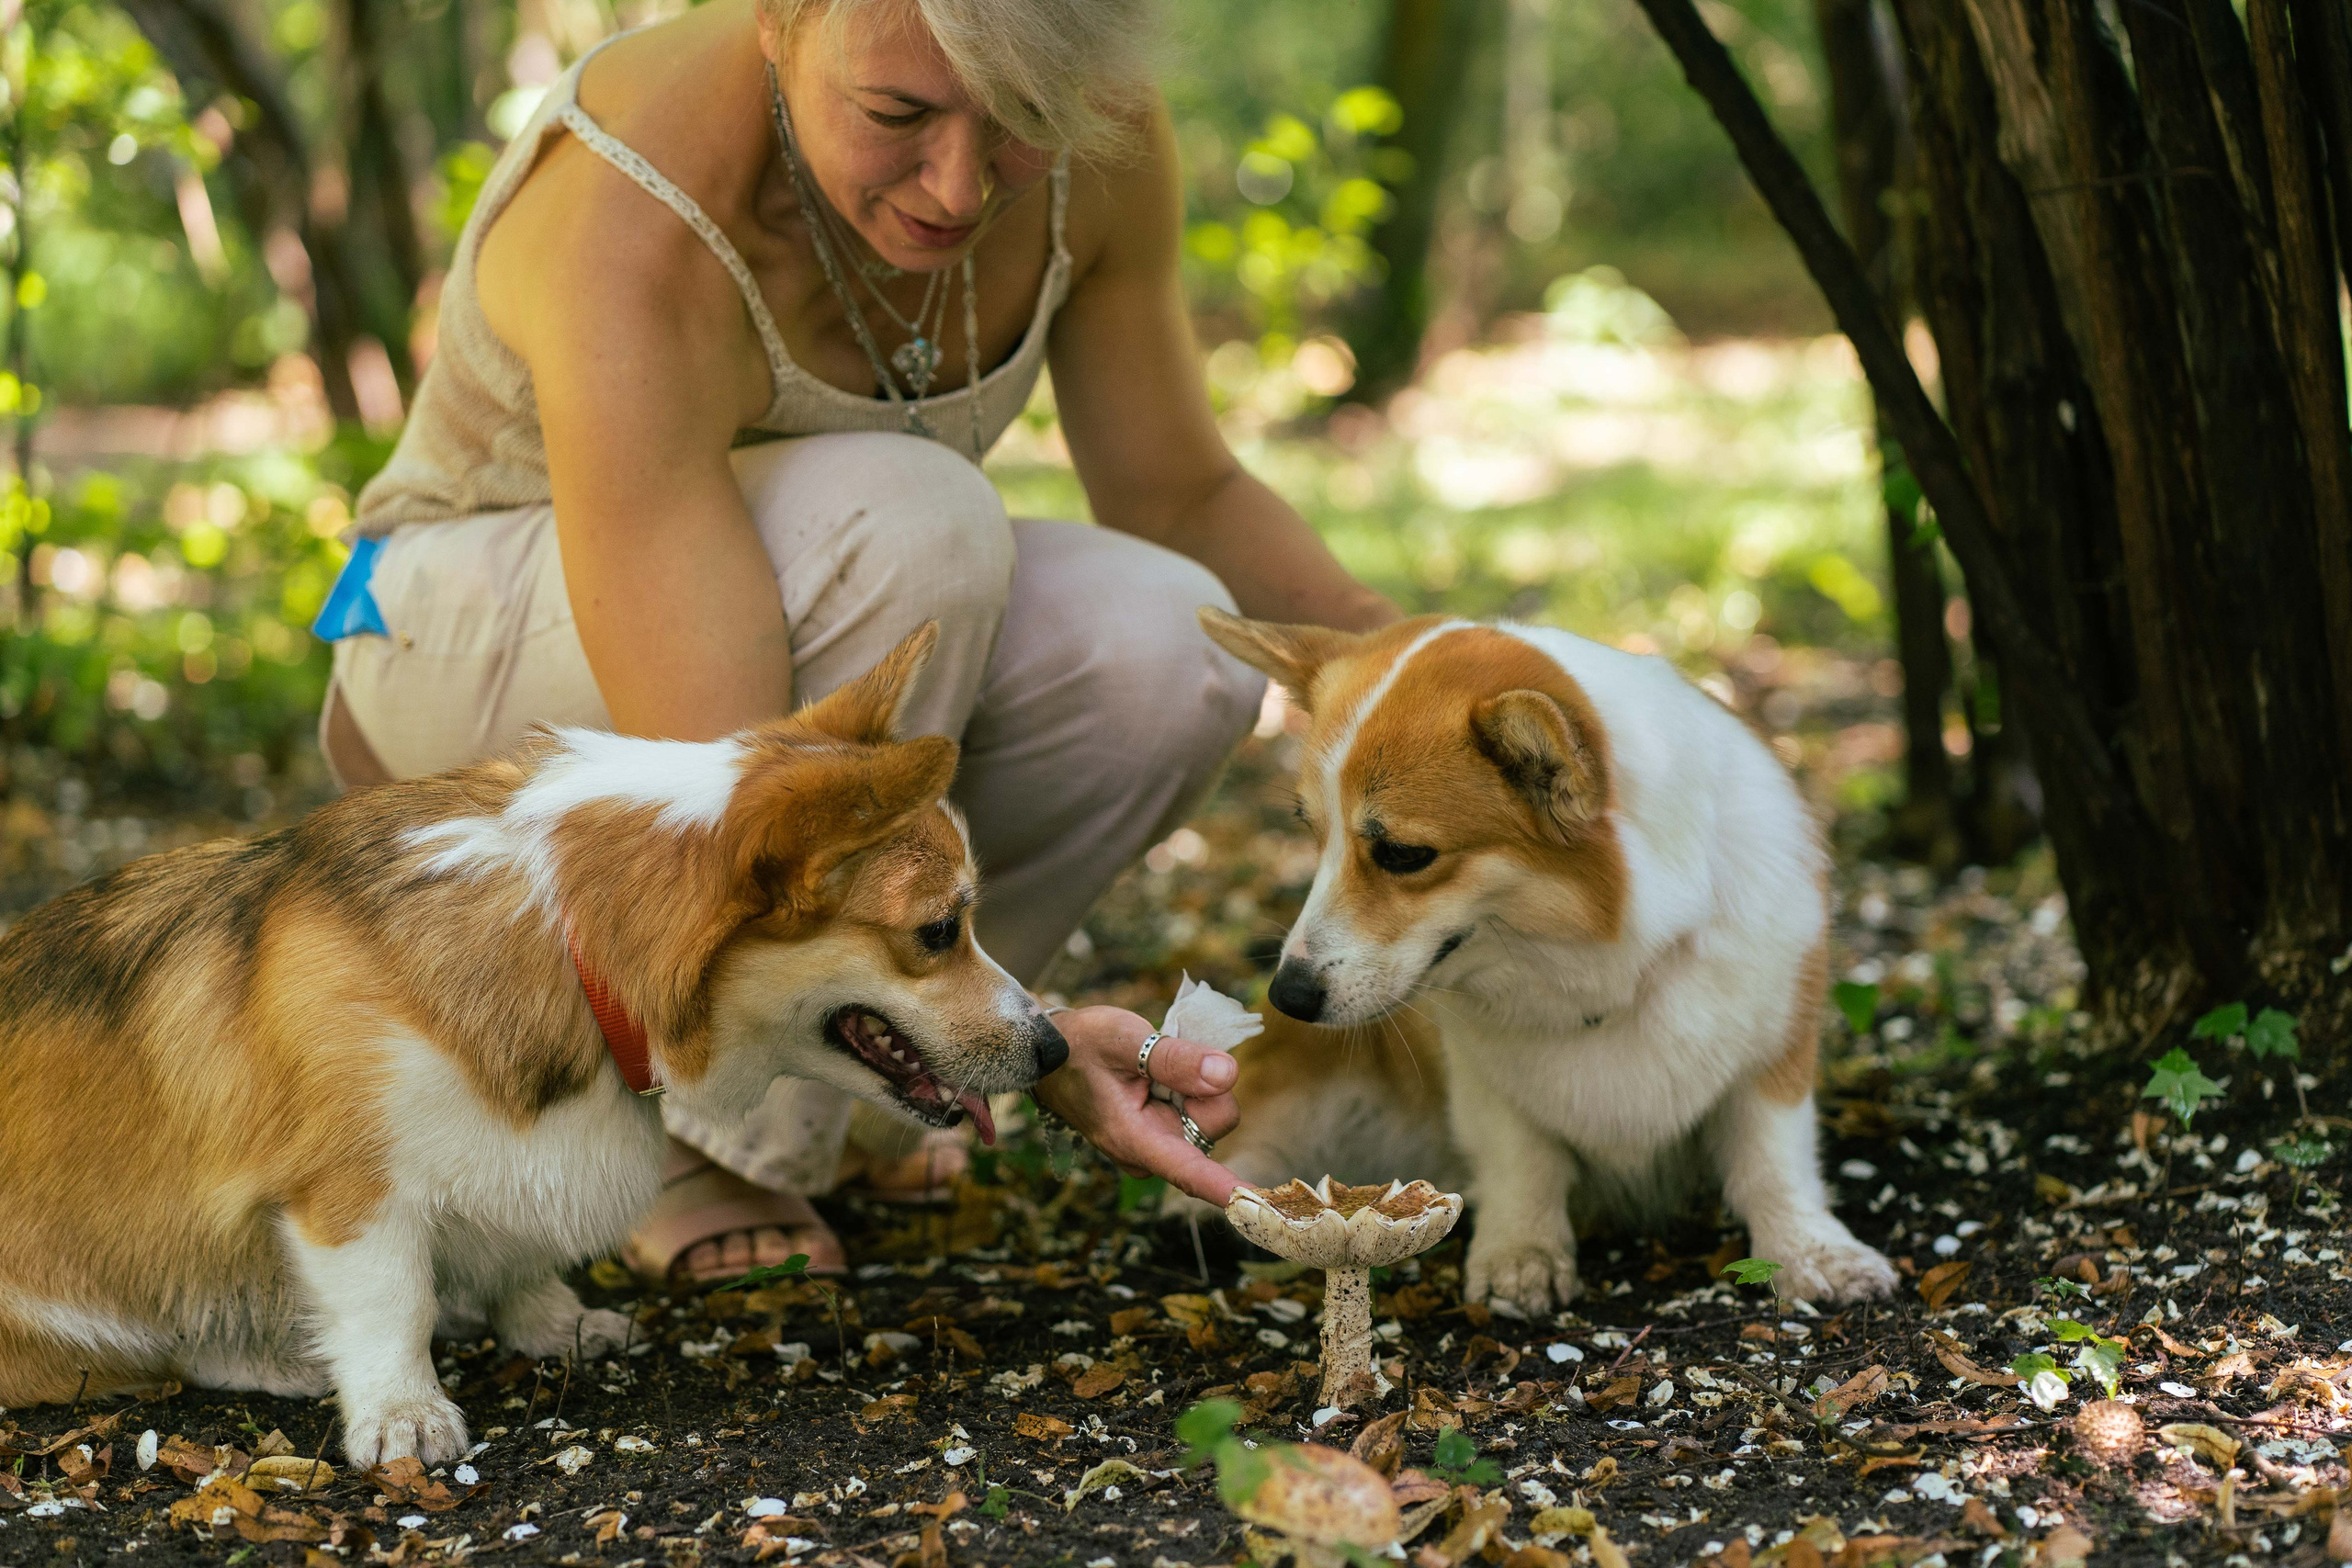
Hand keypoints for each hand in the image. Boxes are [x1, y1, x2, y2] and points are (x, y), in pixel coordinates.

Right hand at [1033, 1006, 1242, 1205]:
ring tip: (1152, 1068)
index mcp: (1135, 1139)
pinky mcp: (1168, 1133)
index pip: (1190, 1172)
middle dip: (1202, 1084)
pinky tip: (1158, 1075)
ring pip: (1212, 1111)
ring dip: (1194, 1081)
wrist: (1052, 1053)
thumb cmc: (1081, 1046)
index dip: (1229, 1189)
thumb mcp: (1123, 1039)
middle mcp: (1153, 1152)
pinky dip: (1189, 1086)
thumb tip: (1227, 1076)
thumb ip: (1175, 1058)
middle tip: (1159, 1061)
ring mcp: (1161, 1143)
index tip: (1262, 1207)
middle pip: (1215, 1120)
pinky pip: (1201, 1107)